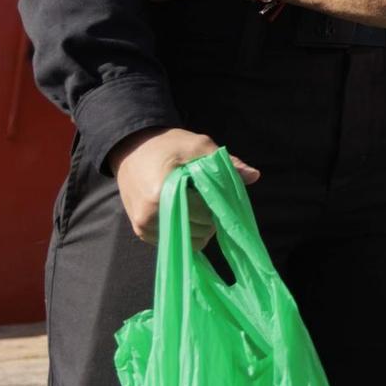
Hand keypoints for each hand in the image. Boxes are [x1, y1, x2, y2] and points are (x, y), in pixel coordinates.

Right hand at [108, 128, 258, 245]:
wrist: (131, 148)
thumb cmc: (166, 145)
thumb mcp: (197, 145)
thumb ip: (226, 163)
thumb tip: (254, 176)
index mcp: (161, 194)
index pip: (204, 213)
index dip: (218, 204)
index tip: (220, 192)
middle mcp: (149, 216)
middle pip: (199, 230)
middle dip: (211, 216)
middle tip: (209, 196)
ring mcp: (143, 227)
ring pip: (189, 240)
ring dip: (201, 226)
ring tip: (198, 203)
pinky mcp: (141, 232)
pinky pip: (176, 241)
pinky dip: (188, 230)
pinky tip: (188, 210)